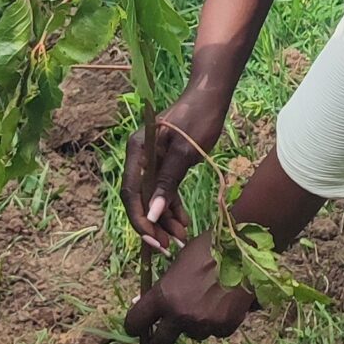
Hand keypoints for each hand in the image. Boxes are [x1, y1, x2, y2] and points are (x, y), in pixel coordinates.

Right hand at [121, 94, 224, 250]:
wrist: (211, 96)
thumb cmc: (198, 118)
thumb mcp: (184, 152)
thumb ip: (167, 182)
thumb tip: (154, 213)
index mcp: (137, 150)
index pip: (131, 192)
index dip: (140, 219)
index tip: (155, 239)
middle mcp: (140, 157)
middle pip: (140, 198)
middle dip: (153, 224)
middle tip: (169, 247)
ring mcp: (152, 161)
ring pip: (153, 197)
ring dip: (165, 219)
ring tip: (181, 239)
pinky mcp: (165, 164)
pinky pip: (164, 190)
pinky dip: (172, 207)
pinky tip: (184, 223)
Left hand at [124, 232, 255, 343]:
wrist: (244, 250)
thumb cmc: (207, 250)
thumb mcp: (177, 264)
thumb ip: (161, 288)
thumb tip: (140, 303)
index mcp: (163, 297)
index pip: (135, 322)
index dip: (134, 325)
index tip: (138, 327)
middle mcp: (180, 315)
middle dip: (158, 343)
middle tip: (161, 340)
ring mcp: (203, 324)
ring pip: (192, 334)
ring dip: (195, 324)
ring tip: (207, 301)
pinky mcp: (224, 328)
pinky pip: (215, 331)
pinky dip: (217, 321)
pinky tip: (224, 302)